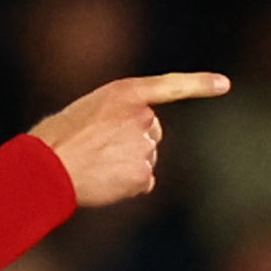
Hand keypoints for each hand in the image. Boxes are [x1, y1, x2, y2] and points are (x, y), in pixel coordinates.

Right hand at [30, 71, 232, 209]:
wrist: (46, 168)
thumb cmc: (57, 138)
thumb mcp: (88, 110)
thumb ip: (117, 116)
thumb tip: (136, 142)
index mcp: (125, 93)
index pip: (170, 86)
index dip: (199, 84)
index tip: (225, 85)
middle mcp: (141, 117)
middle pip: (151, 133)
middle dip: (133, 142)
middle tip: (99, 149)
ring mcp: (144, 146)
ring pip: (146, 159)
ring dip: (127, 164)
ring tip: (96, 165)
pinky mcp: (143, 174)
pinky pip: (143, 181)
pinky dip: (127, 186)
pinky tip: (104, 181)